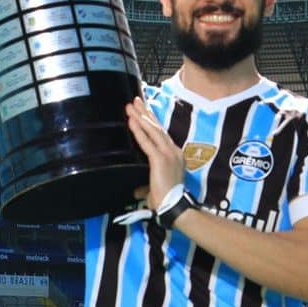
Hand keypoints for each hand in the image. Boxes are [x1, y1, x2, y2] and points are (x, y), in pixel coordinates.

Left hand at [125, 96, 184, 210]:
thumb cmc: (166, 200)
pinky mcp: (160, 158)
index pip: (161, 134)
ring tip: (131, 105)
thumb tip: (137, 191)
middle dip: (146, 112)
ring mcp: (168, 153)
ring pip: (153, 130)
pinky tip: (132, 120)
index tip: (144, 110)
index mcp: (174, 155)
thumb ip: (146, 186)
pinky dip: (138, 130)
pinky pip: (147, 141)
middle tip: (136, 100)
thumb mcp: (156, 188)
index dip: (152, 121)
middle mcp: (173, 151)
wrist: (175, 207)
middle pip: (157, 127)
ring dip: (141, 116)